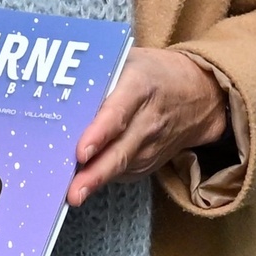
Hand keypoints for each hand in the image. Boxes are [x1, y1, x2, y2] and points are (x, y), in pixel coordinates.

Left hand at [68, 48, 229, 207]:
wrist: (198, 94)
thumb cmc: (153, 73)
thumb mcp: (130, 60)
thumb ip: (99, 74)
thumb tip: (58, 90)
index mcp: (139, 87)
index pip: (117, 114)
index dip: (99, 135)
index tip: (81, 152)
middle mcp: (148, 121)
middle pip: (119, 153)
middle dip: (95, 175)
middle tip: (74, 192)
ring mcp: (152, 146)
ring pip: (121, 168)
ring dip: (96, 182)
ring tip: (72, 195)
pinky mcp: (150, 162)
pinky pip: (123, 173)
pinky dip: (102, 178)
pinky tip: (83, 182)